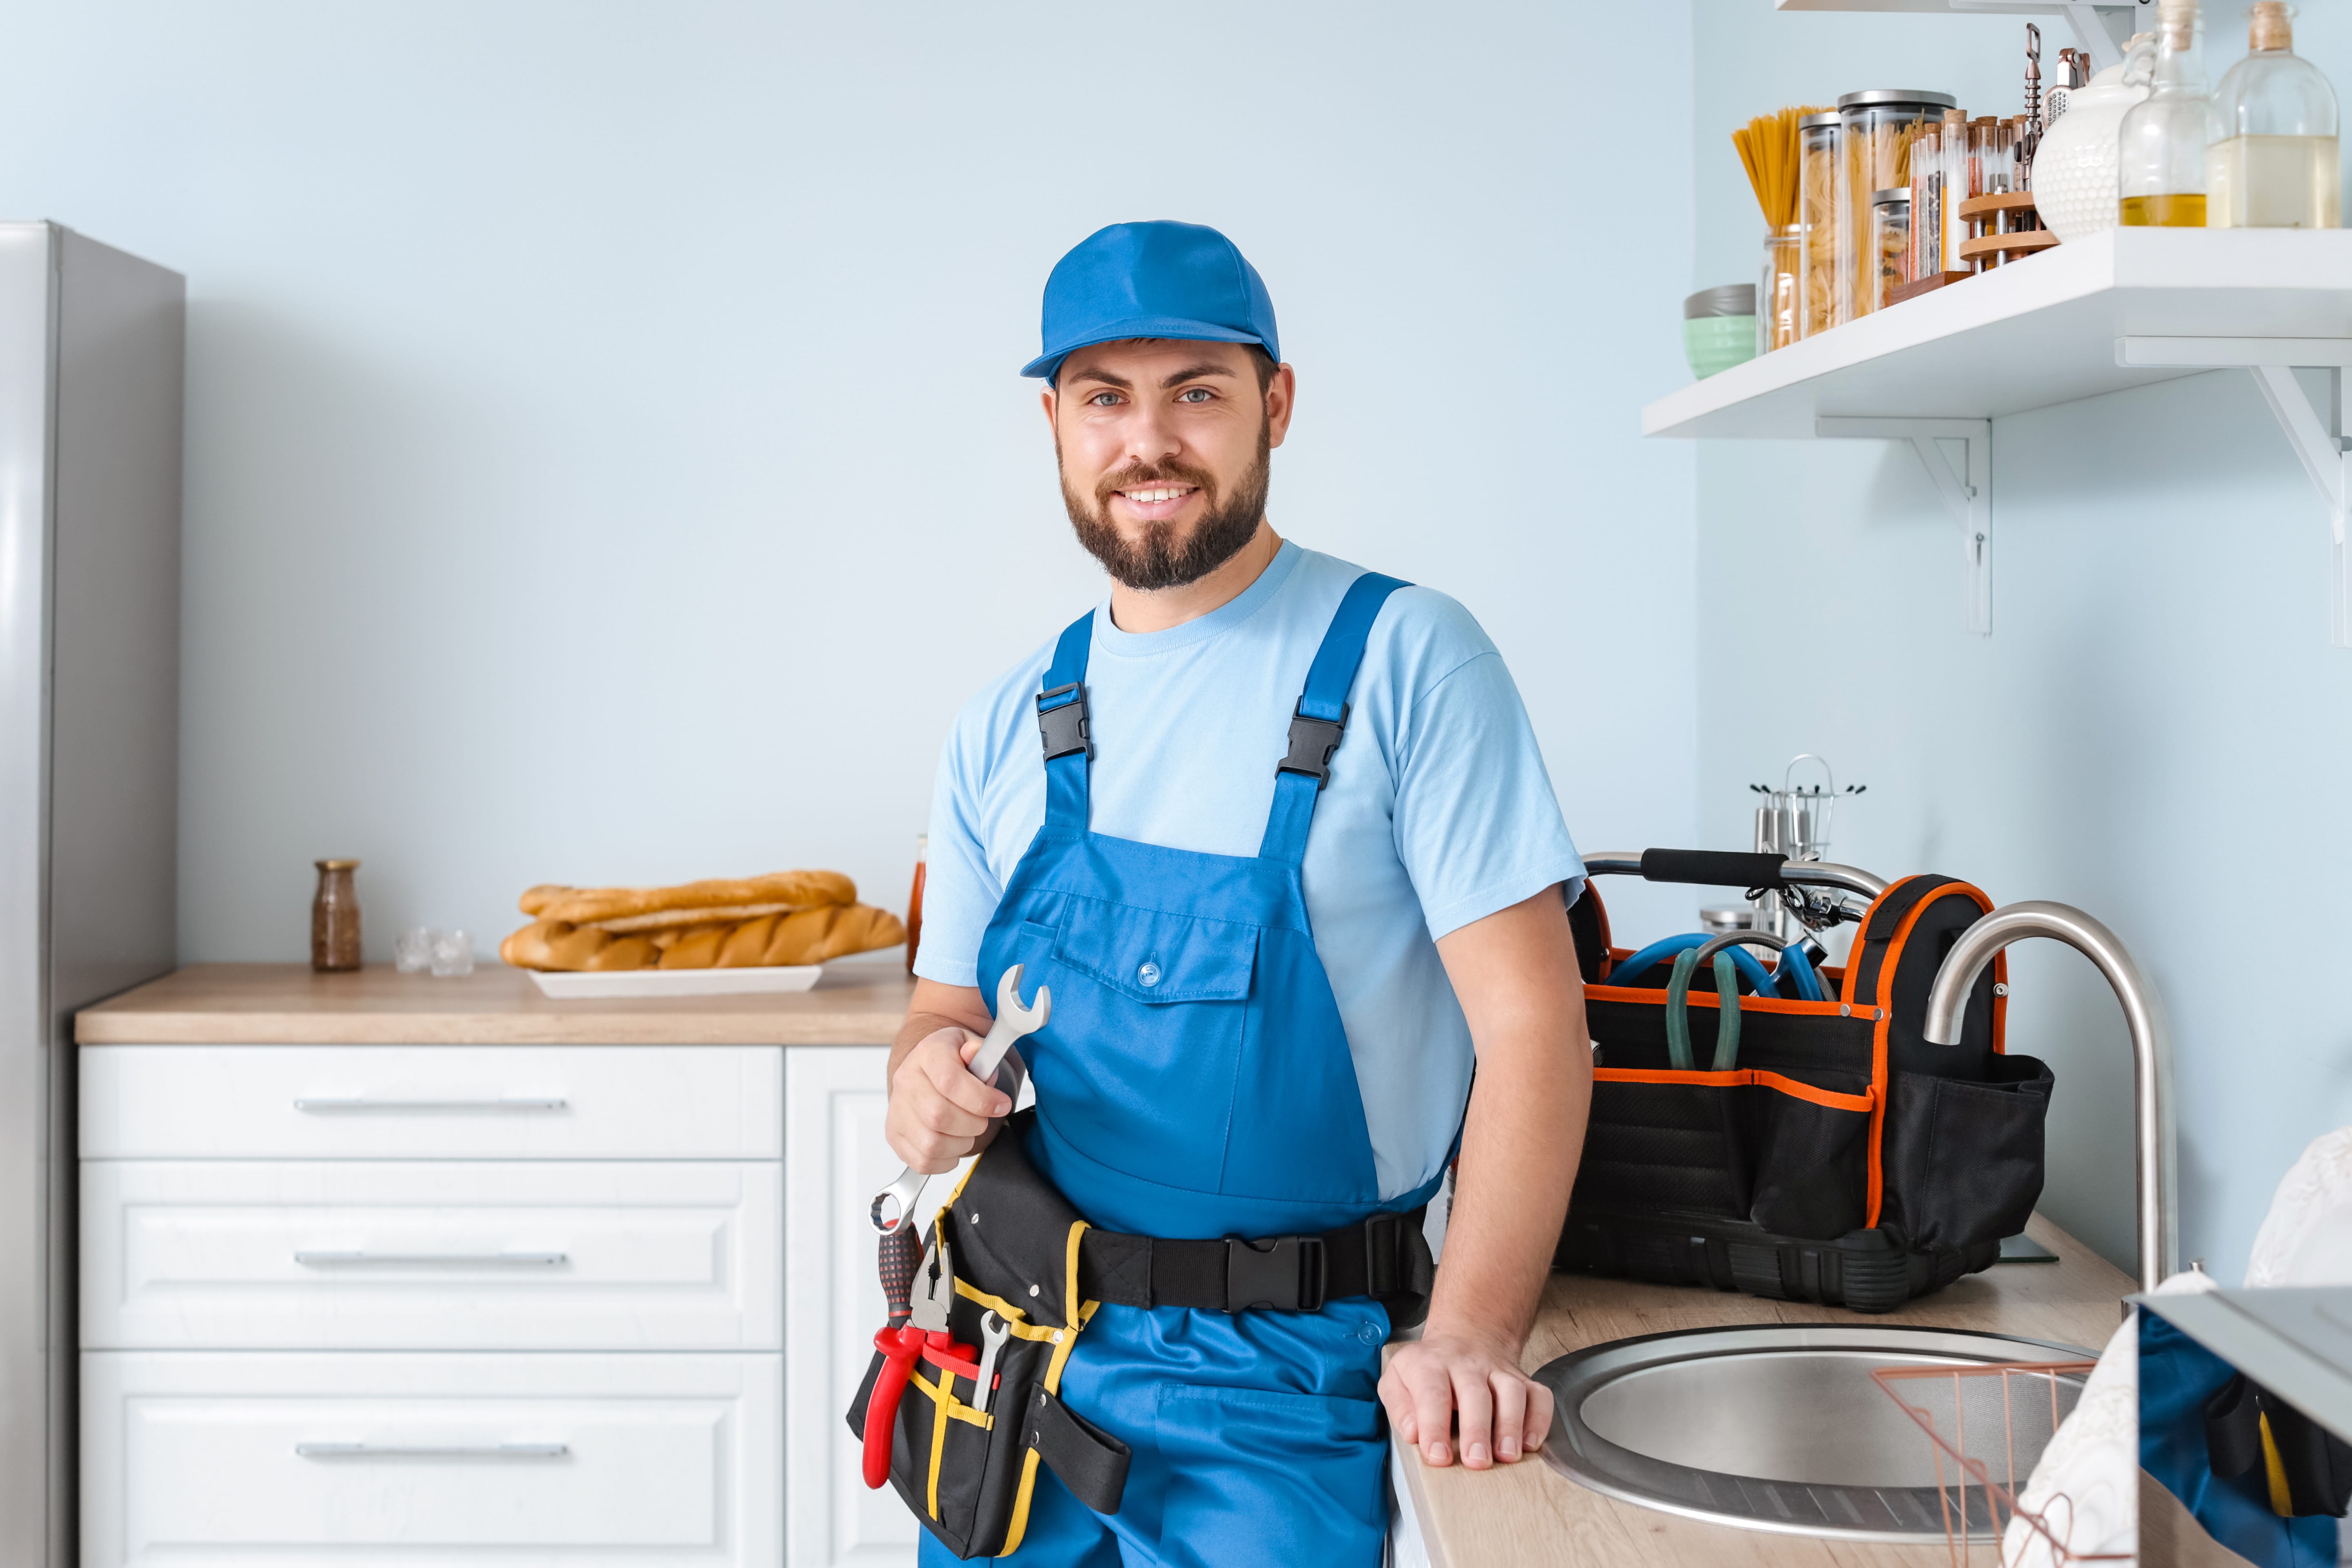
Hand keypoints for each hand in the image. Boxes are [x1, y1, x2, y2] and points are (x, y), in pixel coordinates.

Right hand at [885, 1026, 1012, 1172]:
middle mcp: (906, 1080)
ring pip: (931, 1143)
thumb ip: (980, 1051)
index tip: (1001, 1104)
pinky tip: (953, 1145)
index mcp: (927, 1053)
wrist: (928, 1071)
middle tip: (982, 1120)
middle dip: (973, 1124)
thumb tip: (976, 1054)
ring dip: (961, 1144)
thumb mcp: (971, 1046)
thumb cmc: (954, 1061)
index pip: (950, 1081)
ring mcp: (897, 1110)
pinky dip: (946, 1161)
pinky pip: (922, 1161)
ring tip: (968, 1132)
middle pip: (939, 1116)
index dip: (981, 1099)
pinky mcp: (895, 1135)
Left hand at [1380, 1330, 1551, 1469]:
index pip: (1432, 1393)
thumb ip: (1400, 1407)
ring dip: (1511, 1425)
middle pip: (1475, 1393)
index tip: (1437, 1456)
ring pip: (1511, 1391)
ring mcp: (1498, 1371)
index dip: (1434, 1426)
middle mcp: (1466, 1365)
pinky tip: (1530, 1443)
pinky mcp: (1522, 1380)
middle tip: (1477, 1461)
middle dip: (1477, 1429)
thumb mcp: (1397, 1380)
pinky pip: (1538, 1395)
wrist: (1464, 1337)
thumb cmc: (1428, 1370)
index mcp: (1430, 1365)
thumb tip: (1413, 1432)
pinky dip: (1539, 1420)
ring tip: (1507, 1455)